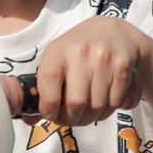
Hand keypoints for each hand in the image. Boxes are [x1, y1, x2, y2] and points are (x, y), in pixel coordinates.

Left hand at [31, 22, 149, 126]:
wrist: (114, 32)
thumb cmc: (77, 52)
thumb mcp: (56, 59)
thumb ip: (44, 87)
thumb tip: (30, 119)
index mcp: (58, 50)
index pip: (49, 80)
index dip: (49, 105)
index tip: (50, 114)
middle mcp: (80, 52)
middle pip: (76, 102)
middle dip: (71, 119)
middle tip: (69, 119)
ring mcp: (104, 58)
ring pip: (97, 106)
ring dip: (89, 118)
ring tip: (85, 114)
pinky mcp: (122, 66)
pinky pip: (113, 103)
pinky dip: (105, 112)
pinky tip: (100, 106)